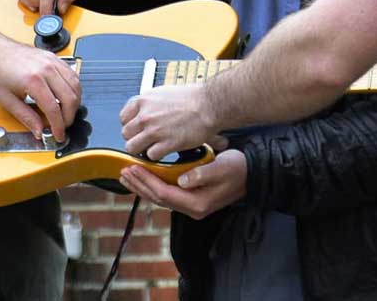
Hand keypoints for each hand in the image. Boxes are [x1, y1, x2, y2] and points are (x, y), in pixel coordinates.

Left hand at [0, 26, 80, 141]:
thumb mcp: (5, 99)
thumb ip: (25, 116)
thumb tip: (38, 130)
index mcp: (32, 80)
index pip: (54, 109)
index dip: (58, 126)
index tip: (58, 135)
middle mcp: (45, 68)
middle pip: (70, 98)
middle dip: (69, 117)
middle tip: (63, 126)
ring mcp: (51, 60)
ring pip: (75, 85)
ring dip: (74, 102)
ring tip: (65, 113)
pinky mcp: (52, 57)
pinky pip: (72, 74)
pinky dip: (73, 88)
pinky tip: (67, 96)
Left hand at [118, 149, 246, 219]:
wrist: (252, 175)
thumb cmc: (238, 169)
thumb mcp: (223, 167)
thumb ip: (203, 174)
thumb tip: (183, 180)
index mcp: (198, 203)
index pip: (165, 193)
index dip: (147, 181)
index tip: (133, 168)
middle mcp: (192, 208)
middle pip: (158, 199)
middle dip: (139, 185)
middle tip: (124, 171)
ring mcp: (192, 206)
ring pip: (160, 198)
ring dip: (142, 187)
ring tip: (127, 176)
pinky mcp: (192, 200)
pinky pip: (166, 195)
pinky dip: (152, 187)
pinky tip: (144, 180)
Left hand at [120, 84, 214, 160]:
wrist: (210, 104)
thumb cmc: (193, 98)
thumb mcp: (164, 93)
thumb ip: (151, 103)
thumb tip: (145, 110)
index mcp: (144, 100)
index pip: (123, 117)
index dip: (132, 125)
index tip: (139, 129)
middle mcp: (145, 115)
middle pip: (126, 134)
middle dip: (136, 138)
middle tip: (147, 140)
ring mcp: (154, 130)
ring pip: (133, 147)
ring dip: (143, 150)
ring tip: (155, 147)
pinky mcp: (166, 143)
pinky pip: (150, 156)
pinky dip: (157, 156)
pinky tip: (166, 151)